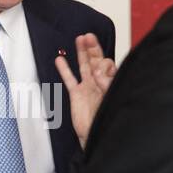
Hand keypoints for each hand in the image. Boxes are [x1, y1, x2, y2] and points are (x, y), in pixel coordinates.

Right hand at [57, 33, 116, 149]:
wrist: (96, 136)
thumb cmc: (108, 119)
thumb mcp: (111, 98)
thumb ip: (107, 84)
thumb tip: (99, 72)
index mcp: (112, 82)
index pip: (108, 66)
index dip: (104, 66)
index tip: (99, 74)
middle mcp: (100, 83)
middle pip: (96, 60)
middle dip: (93, 48)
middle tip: (89, 36)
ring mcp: (88, 87)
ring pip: (84, 65)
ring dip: (82, 52)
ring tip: (80, 39)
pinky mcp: (77, 94)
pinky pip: (69, 79)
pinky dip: (64, 69)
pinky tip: (60, 59)